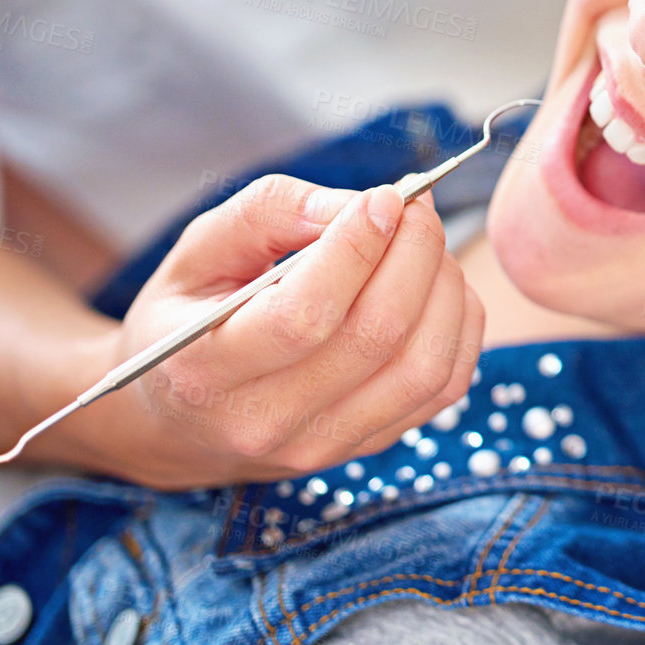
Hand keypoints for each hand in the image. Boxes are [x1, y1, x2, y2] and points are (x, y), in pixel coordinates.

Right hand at [55, 175, 483, 489]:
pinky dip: (459, 325)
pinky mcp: (369, 446)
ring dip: (444, 288)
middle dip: (414, 254)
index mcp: (203, 368)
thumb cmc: (193, 316)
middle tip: (415, 209)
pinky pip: (445, 386)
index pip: (304, 316)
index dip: (358, 248)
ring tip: (424, 245)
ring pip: (424, 366)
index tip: (383, 198)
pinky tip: (436, 287)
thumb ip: (273, 212)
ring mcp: (323, 444)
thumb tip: (364, 206)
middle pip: (376, 335)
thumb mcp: (201, 249)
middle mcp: (264, 421)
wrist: (185, 419)